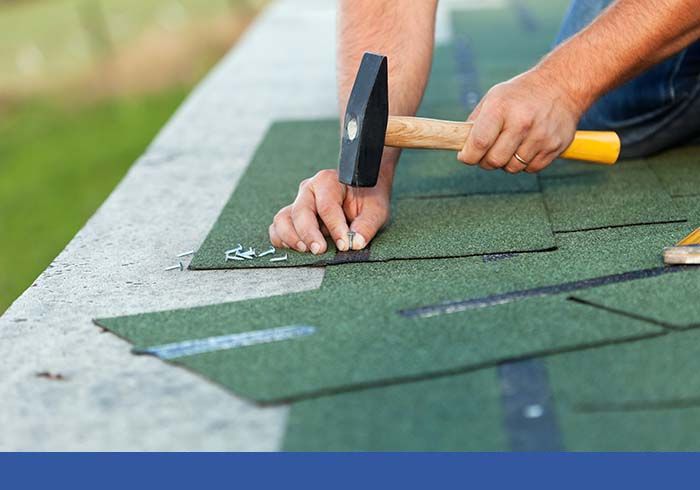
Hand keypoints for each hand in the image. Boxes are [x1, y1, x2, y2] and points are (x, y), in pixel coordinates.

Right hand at [269, 169, 390, 253]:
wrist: (361, 192)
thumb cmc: (367, 199)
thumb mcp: (375, 210)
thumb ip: (367, 225)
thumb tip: (355, 244)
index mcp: (328, 181)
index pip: (327, 206)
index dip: (335, 227)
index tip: (344, 245)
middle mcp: (308, 189)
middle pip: (301, 212)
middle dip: (309, 234)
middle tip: (320, 250)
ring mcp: (297, 203)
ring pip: (283, 219)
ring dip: (291, 237)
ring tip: (306, 251)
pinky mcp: (292, 217)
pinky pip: (277, 228)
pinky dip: (281, 240)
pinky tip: (296, 250)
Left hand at [457, 68, 586, 172]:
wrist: (563, 85)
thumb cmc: (521, 94)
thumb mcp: (494, 97)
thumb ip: (476, 122)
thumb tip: (460, 145)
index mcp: (501, 108)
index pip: (478, 144)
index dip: (467, 156)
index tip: (465, 156)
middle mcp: (521, 122)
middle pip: (494, 161)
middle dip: (486, 161)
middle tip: (487, 152)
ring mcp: (540, 136)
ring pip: (512, 168)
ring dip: (506, 162)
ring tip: (510, 145)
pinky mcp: (555, 146)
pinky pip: (531, 169)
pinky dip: (525, 163)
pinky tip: (527, 146)